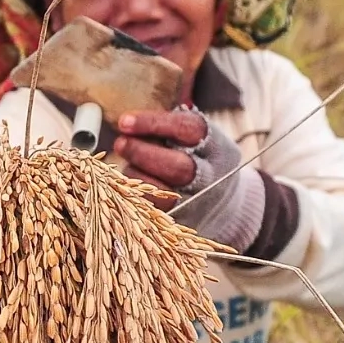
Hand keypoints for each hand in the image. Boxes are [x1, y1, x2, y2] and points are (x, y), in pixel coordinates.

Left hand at [114, 111, 267, 250]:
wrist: (222, 203)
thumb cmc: (197, 159)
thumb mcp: (194, 139)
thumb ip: (167, 129)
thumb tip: (126, 123)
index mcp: (217, 146)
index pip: (188, 129)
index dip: (154, 123)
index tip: (124, 121)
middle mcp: (211, 176)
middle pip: (178, 166)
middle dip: (142, 153)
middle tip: (120, 143)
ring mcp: (198, 202)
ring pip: (162, 190)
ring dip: (135, 175)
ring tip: (124, 164)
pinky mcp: (182, 221)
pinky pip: (152, 209)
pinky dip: (134, 195)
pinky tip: (125, 184)